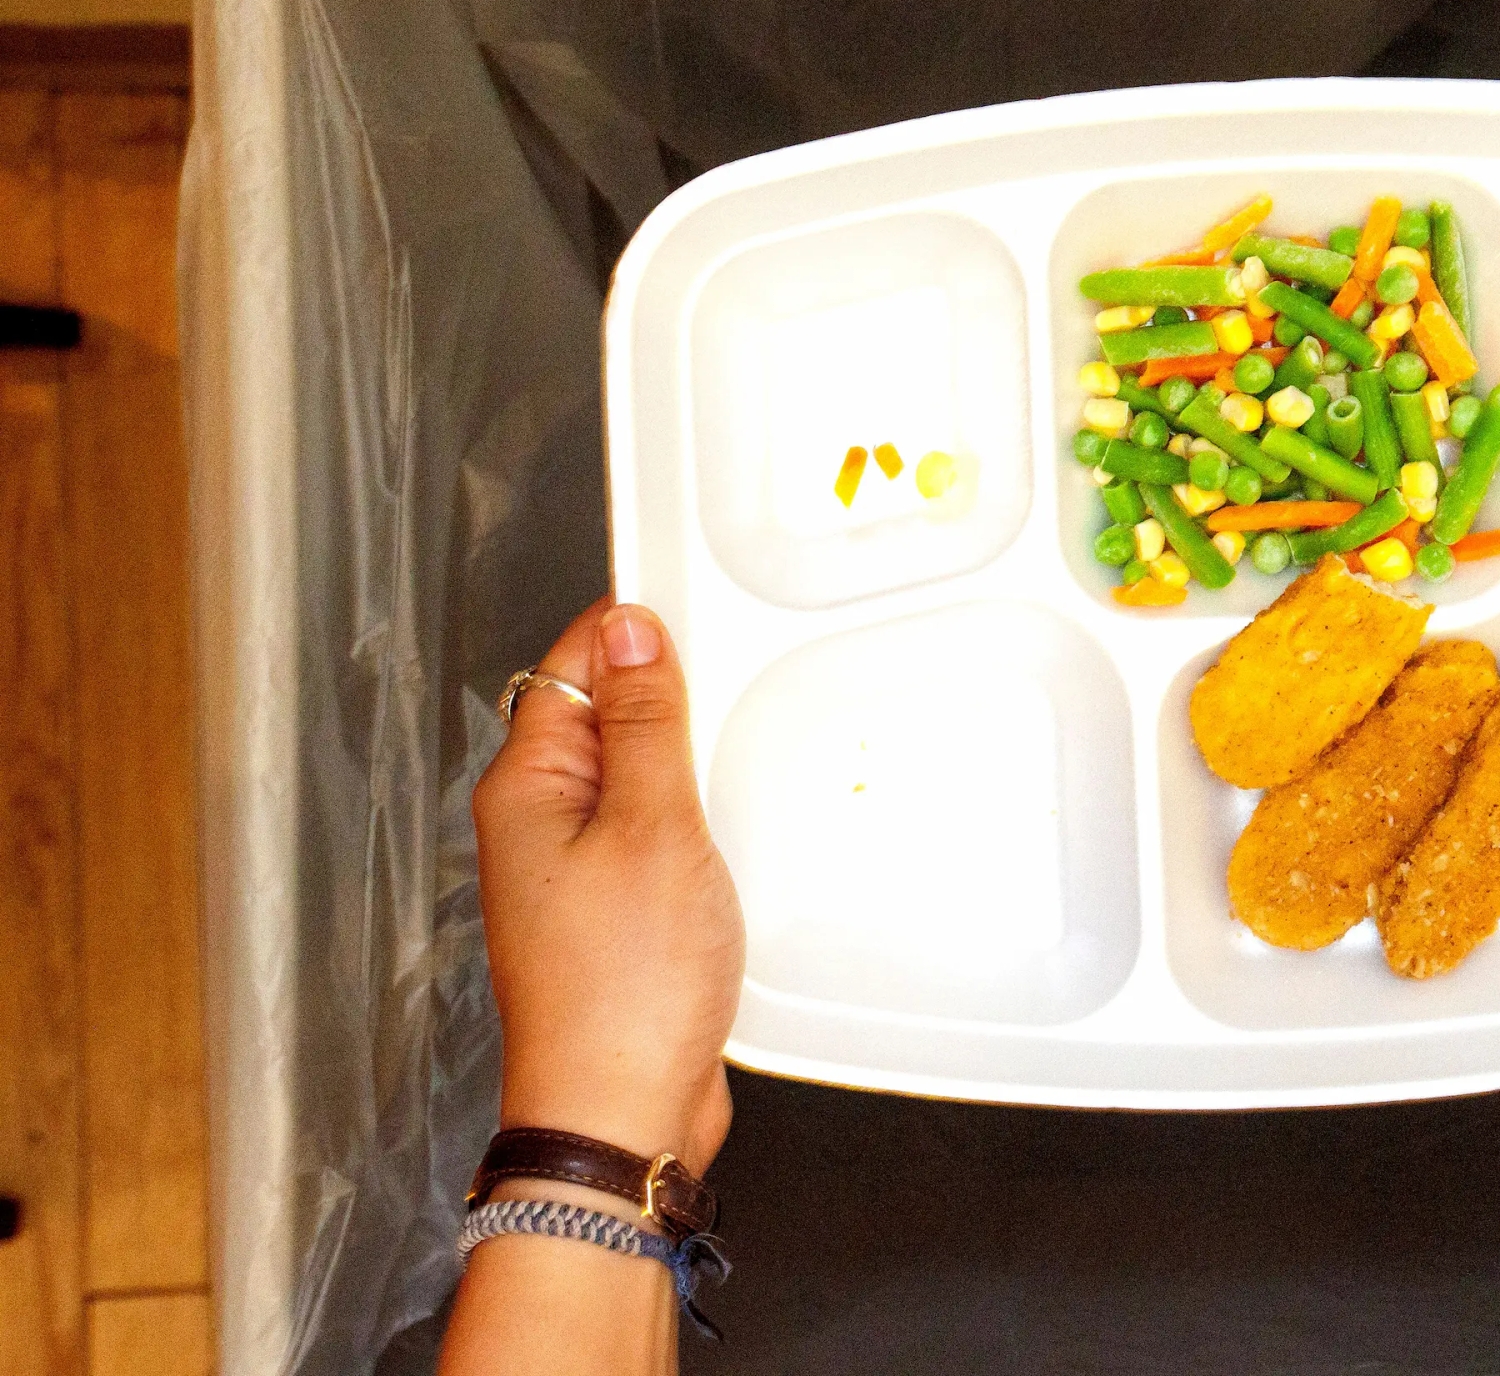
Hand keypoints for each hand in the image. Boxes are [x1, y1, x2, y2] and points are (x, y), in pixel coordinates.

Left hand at [471, 601, 744, 1174]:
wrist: (620, 1113)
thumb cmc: (624, 989)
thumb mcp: (653, 827)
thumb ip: (645, 722)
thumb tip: (628, 630)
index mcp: (528, 786)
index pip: (572, 665)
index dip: (634, 633)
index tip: (698, 616)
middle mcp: (539, 824)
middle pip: (606, 718)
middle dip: (673, 703)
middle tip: (735, 705)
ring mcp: (574, 873)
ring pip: (637, 781)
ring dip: (691, 772)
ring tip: (740, 777)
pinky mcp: (615, 915)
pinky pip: (655, 840)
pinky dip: (697, 830)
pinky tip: (736, 843)